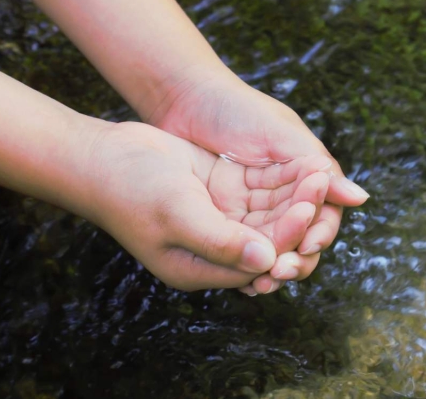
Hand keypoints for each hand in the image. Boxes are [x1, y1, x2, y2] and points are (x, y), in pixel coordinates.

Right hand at [87, 121, 331, 293]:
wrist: (103, 157)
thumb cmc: (132, 190)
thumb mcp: (178, 216)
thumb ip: (221, 242)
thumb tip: (267, 261)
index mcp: (202, 268)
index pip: (258, 261)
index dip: (287, 238)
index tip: (307, 210)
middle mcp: (216, 248)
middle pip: (270, 239)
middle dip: (298, 215)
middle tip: (323, 184)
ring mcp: (220, 219)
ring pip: (270, 215)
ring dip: (295, 196)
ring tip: (320, 172)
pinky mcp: (222, 194)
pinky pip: (260, 193)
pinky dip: (281, 182)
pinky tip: (302, 165)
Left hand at [148, 66, 369, 282]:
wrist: (183, 98)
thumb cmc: (236, 108)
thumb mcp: (280, 134)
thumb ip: (317, 168)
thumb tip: (362, 199)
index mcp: (303, 174)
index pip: (322, 213)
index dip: (318, 233)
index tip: (306, 245)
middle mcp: (281, 193)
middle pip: (299, 235)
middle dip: (294, 257)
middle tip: (280, 271)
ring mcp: (252, 206)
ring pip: (272, 245)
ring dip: (271, 264)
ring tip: (261, 282)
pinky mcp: (224, 214)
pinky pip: (242, 244)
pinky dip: (245, 260)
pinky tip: (241, 278)